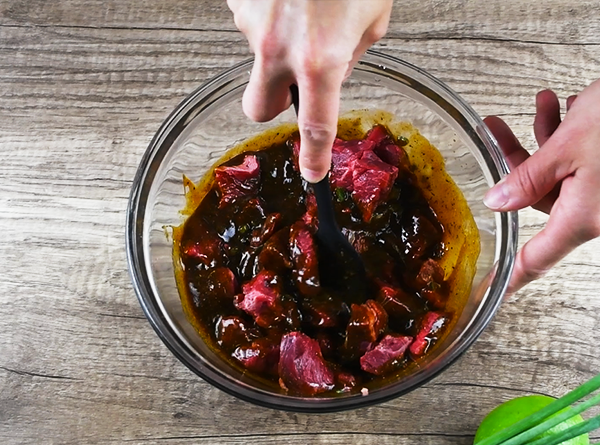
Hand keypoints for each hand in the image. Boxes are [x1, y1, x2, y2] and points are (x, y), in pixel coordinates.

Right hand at [227, 0, 392, 181]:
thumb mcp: (373, 12)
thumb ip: (354, 51)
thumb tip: (339, 68)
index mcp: (320, 57)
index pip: (315, 127)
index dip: (314, 156)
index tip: (313, 172)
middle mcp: (277, 46)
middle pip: (259, 109)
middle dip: (273, 105)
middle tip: (293, 85)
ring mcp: (252, 24)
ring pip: (258, 56)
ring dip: (278, 46)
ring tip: (305, 10)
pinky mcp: (238, 1)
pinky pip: (253, 22)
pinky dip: (270, 15)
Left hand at [483, 79, 599, 292]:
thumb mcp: (569, 145)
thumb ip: (528, 177)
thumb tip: (498, 201)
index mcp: (585, 217)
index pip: (538, 257)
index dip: (513, 277)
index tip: (493, 290)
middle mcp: (599, 212)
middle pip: (540, 198)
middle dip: (519, 160)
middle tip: (499, 130)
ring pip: (560, 175)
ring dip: (548, 140)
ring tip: (546, 105)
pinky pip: (583, 166)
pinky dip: (571, 139)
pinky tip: (571, 108)